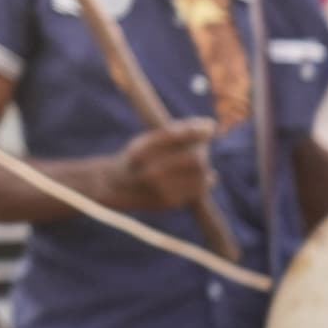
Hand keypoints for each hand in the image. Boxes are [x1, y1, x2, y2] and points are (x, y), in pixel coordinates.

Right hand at [101, 119, 216, 211]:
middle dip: (203, 149)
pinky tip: (206, 175)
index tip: (210, 126)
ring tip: (199, 161)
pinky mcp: (170, 202)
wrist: (117, 187)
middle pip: (194, 157)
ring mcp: (161, 189)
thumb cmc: (136, 158)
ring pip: (200, 173)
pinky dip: (207, 179)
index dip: (196, 130)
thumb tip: (210, 125)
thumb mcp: (145, 140)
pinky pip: (199, 189)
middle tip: (202, 147)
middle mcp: (149, 171)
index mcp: (141, 151)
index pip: (174, 136)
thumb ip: (174, 132)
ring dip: (205, 164)